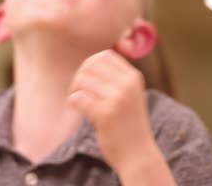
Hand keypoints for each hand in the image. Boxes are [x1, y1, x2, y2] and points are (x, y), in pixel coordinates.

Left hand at [68, 49, 155, 171]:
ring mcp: (117, 99)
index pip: (105, 55)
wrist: (138, 155)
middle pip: (91, 64)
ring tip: (76, 102)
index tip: (87, 80)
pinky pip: (79, 98)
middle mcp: (127, 85)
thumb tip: (92, 62)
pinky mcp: (105, 115)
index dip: (90, 65)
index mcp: (133, 78)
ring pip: (83, 80)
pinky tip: (76, 109)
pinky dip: (73, 102)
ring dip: (74, 90)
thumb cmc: (130, 125)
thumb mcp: (131, 96)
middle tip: (78, 91)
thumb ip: (117, 79)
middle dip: (79, 76)